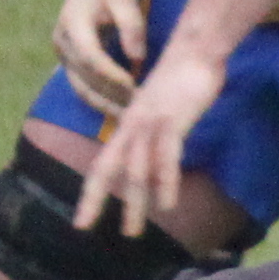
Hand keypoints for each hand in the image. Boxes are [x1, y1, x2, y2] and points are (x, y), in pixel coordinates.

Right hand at [51, 0, 148, 118]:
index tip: (133, 86)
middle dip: (111, 95)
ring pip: (81, 88)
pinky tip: (120, 111)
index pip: (90, 55)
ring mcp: (63, 56)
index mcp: (73, 23)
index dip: (110, 74)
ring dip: (105, 105)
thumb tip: (137, 56)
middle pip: (85, 76)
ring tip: (130, 117)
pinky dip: (100, 102)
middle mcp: (62, 42)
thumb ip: (131, 24)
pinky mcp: (69, 65)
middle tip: (138, 108)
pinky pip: (83, 88)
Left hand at [71, 45, 219, 244]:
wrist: (196, 47)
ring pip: (134, 170)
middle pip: (106, 168)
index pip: (104, 162)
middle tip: (82, 227)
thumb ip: (157, 131)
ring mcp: (150, 123)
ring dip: (133, 203)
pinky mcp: (171, 121)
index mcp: (129, 124)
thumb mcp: (164, 107)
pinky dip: (164, 182)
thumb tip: (159, 153)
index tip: (83, 218)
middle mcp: (132, 125)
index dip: (92, 190)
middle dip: (93, 199)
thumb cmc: (185, 76)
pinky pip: (165, 157)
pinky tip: (166, 204)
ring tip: (132, 232)